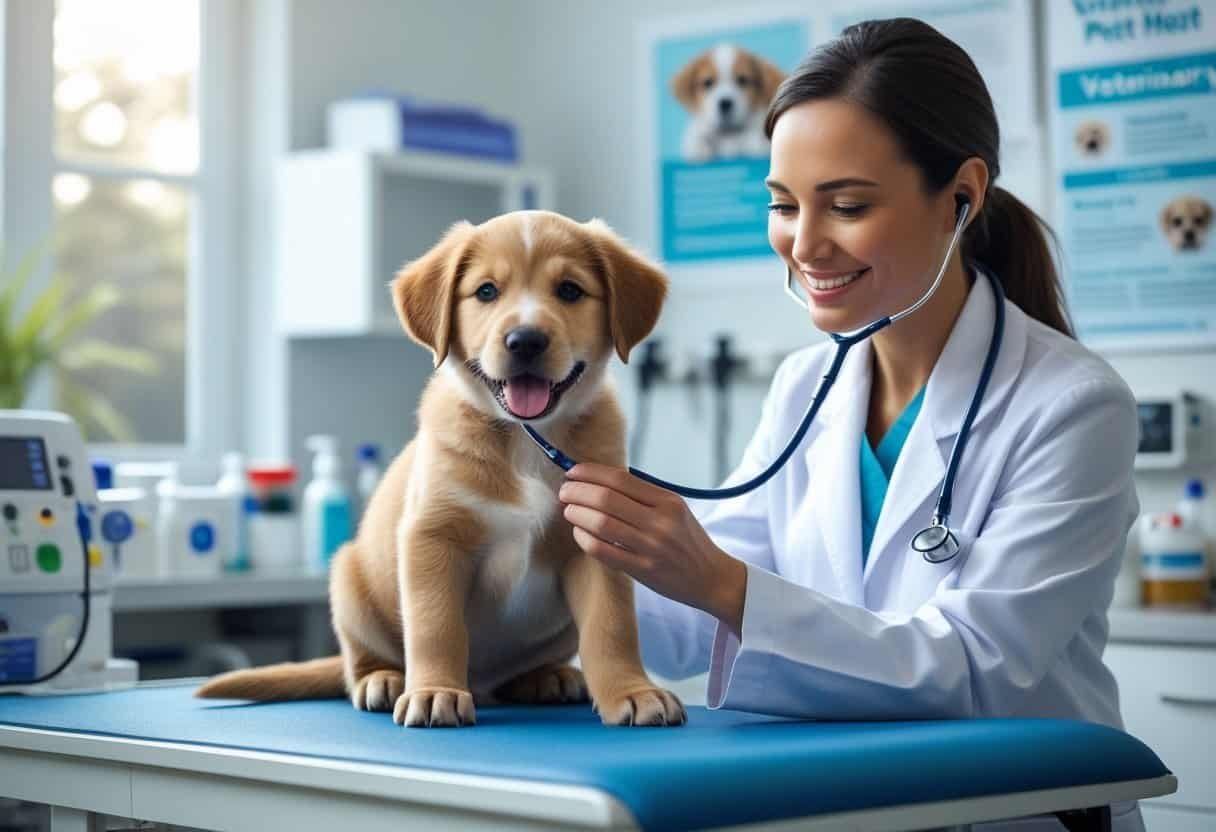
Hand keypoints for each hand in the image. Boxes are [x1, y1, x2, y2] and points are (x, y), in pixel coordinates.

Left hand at [558, 463, 746, 633]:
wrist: (712, 578)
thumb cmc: (688, 541)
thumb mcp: (676, 509)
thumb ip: (644, 495)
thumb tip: (601, 480)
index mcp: (668, 501)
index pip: (620, 479)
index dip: (591, 473)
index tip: (572, 472)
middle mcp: (660, 522)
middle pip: (606, 499)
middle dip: (577, 492)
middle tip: (564, 492)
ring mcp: (651, 547)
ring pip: (601, 523)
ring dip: (577, 514)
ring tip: (568, 511)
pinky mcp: (643, 570)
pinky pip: (603, 551)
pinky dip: (585, 539)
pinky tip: (579, 532)